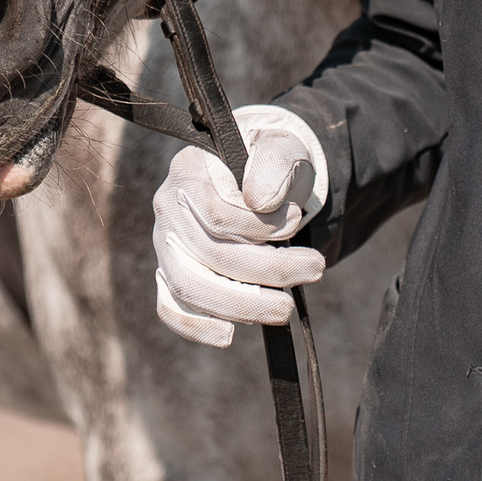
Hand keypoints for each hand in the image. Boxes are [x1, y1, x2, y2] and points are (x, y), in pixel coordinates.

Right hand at [152, 105, 328, 348]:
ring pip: (190, 285)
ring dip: (241, 304)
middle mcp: (168, 208)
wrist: (264, 177)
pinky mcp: (173, 273)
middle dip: (266, 269)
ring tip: (285, 308)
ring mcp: (166, 244)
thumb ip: (274, 162)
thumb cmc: (271, 162)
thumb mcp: (282, 146)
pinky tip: (227, 335)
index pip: (215, 213)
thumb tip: (261, 201)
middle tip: (315, 268)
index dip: (259, 227)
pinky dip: (195, 326)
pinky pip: (171, 308)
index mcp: (188, 170)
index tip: (298, 221)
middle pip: (208, 254)